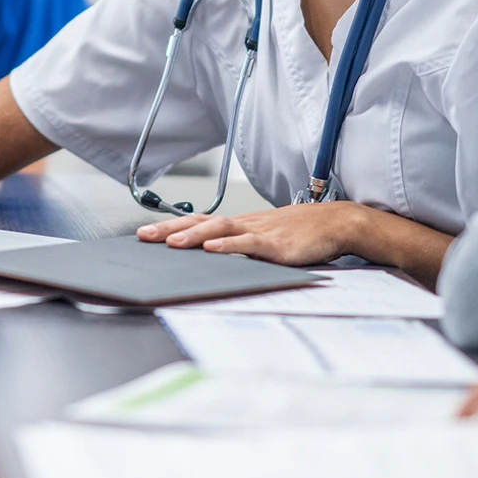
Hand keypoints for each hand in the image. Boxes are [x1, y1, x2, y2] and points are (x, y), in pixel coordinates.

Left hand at [137, 202, 358, 265]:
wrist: (333, 223)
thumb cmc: (299, 233)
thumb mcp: (264, 237)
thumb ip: (240, 245)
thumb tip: (213, 256)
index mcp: (239, 224)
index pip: (198, 221)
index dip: (171, 226)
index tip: (144, 232)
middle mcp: (244, 224)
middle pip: (201, 222)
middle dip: (170, 230)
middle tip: (143, 236)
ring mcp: (259, 232)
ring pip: (220, 229)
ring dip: (194, 235)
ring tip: (172, 243)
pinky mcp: (276, 245)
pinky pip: (249, 244)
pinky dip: (230, 246)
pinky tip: (214, 249)